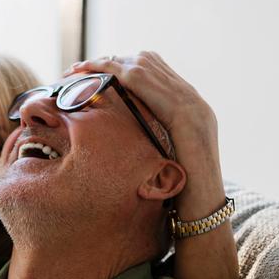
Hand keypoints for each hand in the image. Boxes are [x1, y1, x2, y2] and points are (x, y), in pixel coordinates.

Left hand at [71, 52, 239, 278]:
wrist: (203, 217)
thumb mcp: (157, 162)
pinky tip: (97, 79)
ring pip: (145, 68)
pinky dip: (119, 77)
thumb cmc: (176, 198)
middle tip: (75, 67)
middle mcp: (194, 103)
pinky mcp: (187, 118)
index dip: (117, 66)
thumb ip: (144, 143)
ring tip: (78, 69)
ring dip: (107, 64)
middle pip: (148, 62)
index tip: (87, 70)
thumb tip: (112, 138)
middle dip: (107, 60)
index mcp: (188, 110)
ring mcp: (193, 108)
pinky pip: (149, 87)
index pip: (152, 72)